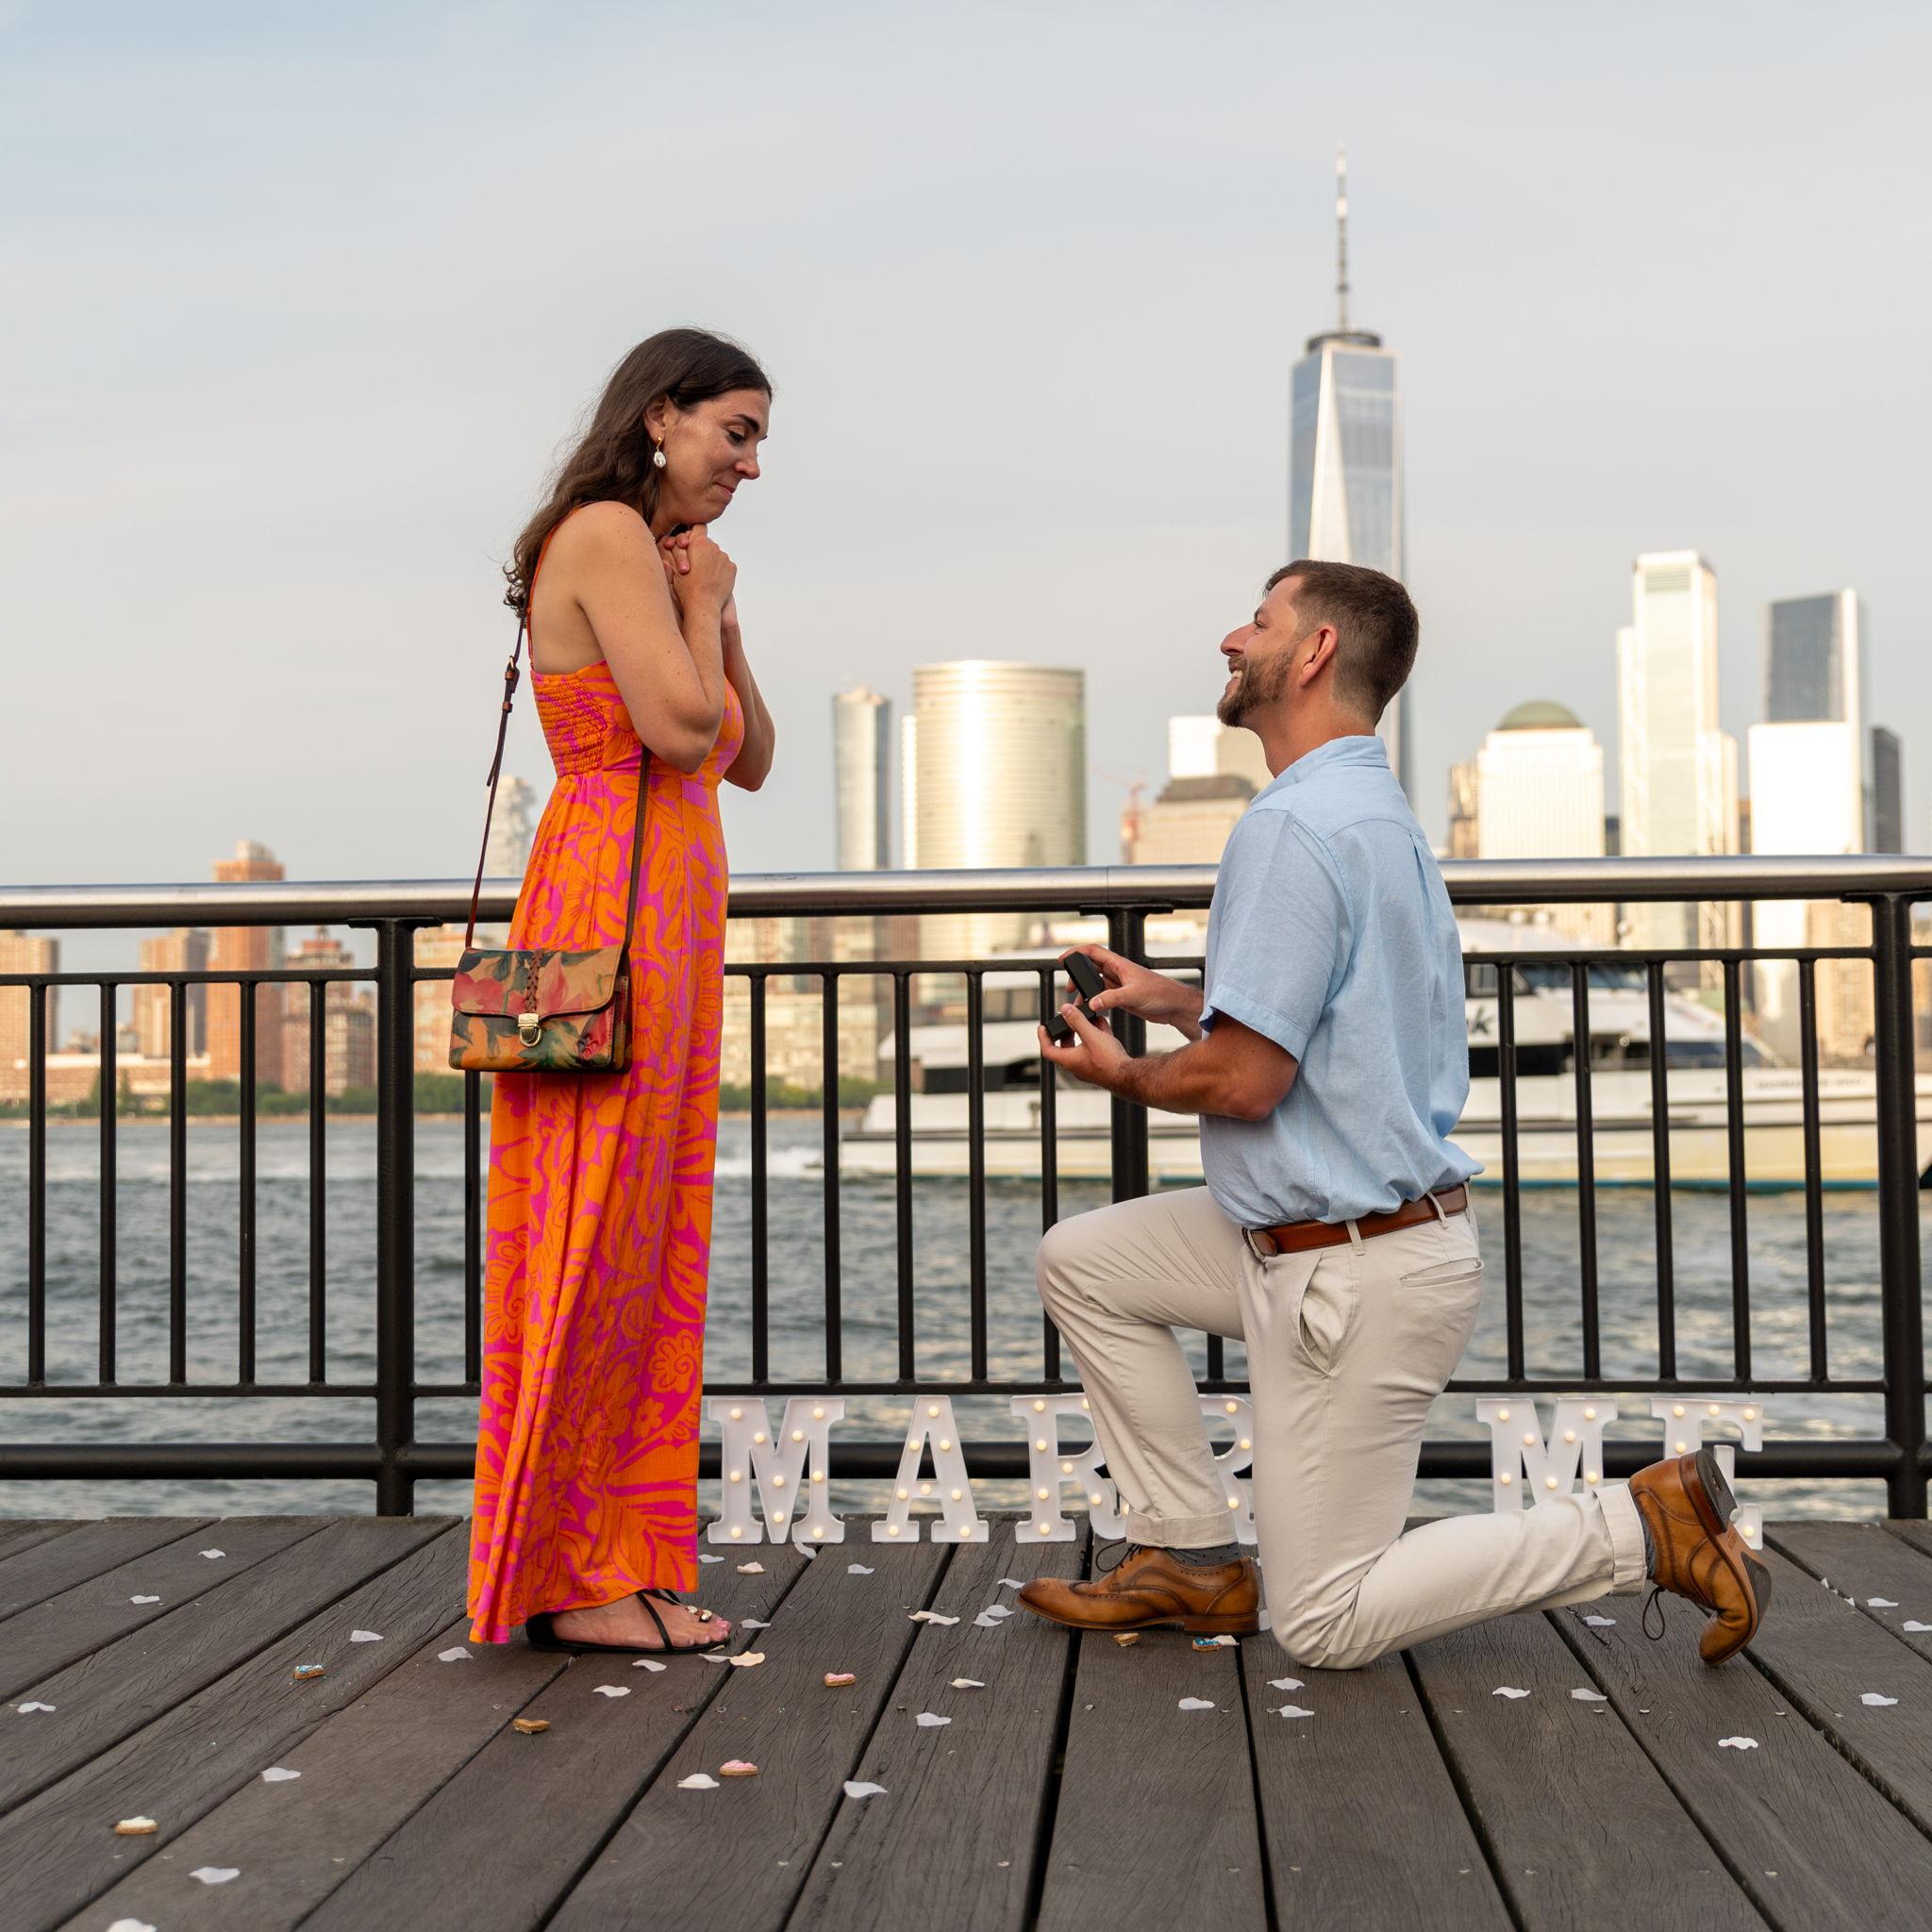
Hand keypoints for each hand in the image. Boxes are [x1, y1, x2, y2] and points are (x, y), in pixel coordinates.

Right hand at [658, 524, 735, 614]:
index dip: (695, 533)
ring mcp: (724, 557)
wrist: (703, 605)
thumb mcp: (672, 567)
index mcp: (698, 543)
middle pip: (707, 543)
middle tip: (695, 566)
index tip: (693, 542)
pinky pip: (725, 566)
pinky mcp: (732, 568)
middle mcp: (713, 546)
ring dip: (711, 563)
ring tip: (703, 577)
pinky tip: (713, 581)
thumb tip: (673, 543)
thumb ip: (674, 551)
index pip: (699, 527)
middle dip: (702, 552)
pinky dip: (720, 571)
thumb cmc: (685, 588)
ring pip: (716, 555)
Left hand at [1037, 1003, 1131, 1091]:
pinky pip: (1094, 1049)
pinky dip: (1096, 1037)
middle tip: (1067, 1019)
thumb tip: (1065, 1009)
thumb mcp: (1091, 1036)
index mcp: (1069, 1061)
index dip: (1043, 1038)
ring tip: (1088, 1018)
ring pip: (1082, 1046)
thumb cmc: (1109, 1061)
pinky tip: (1102, 1025)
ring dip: (1084, 1031)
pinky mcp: (1100, 1066)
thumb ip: (1077, 1021)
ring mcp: (1089, 1067)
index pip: (1048, 1050)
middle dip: (1067, 1031)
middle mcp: (1077, 1066)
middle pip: (1065, 1047)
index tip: (1042, 1028)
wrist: (1129, 1076)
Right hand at [1067, 945, 1202, 1035]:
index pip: (1093, 952)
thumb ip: (1111, 998)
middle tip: (1070, 988)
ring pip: (1096, 984)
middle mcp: (1118, 972)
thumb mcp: (1133, 995)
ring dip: (1086, 991)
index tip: (1063, 960)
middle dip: (1077, 976)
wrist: (1175, 1006)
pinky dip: (1094, 1002)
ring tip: (1078, 1003)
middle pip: (1091, 968)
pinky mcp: (1122, 997)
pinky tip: (1092, 1010)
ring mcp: (1119, 985)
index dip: (1076, 953)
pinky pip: (1102, 996)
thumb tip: (1092, 1003)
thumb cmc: (1161, 993)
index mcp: (1120, 964)